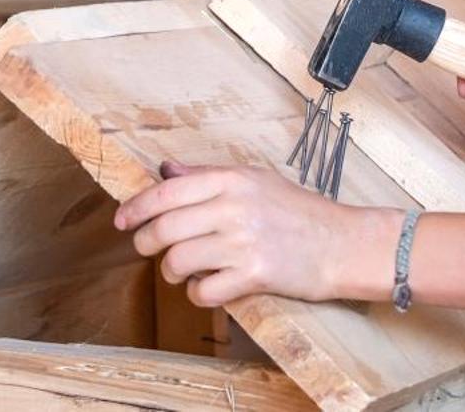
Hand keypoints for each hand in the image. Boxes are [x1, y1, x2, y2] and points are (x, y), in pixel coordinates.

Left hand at [113, 159, 398, 306]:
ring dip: (172, 271)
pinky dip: (198, 294)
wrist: (343, 243)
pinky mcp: (255, 275)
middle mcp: (234, 207)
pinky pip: (205, 290)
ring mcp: (244, 242)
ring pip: (178, 260)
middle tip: (147, 249)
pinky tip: (206, 288)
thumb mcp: (255, 180)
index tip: (121, 220)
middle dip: (146, 242)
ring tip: (181, 271)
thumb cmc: (299, 212)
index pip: (167, 192)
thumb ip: (207, 176)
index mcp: (232, 179)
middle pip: (165, 227)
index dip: (136, 207)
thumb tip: (165, 170)